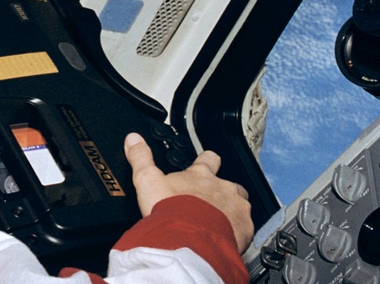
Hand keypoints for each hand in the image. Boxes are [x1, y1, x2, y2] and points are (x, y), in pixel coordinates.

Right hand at [124, 132, 253, 252]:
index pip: (209, 159)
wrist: (188, 240)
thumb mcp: (147, 180)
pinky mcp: (245, 229)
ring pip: (241, 205)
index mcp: (200, 175)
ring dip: (232, 212)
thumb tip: (133, 139)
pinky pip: (247, 228)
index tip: (206, 163)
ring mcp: (237, 208)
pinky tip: (227, 240)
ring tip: (219, 224)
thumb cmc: (169, 211)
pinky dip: (239, 233)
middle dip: (223, 191)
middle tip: (211, 201)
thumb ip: (141, 158)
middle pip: (230, 184)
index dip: (208, 161)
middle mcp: (222, 188)